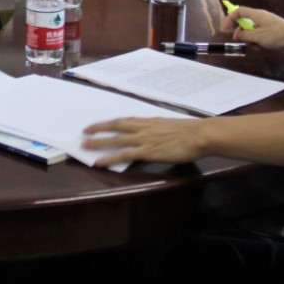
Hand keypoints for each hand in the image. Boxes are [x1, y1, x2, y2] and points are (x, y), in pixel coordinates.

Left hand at [82, 117, 206, 165]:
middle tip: (84, 132)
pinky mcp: (147, 151)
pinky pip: (124, 155)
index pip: (125, 120)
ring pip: (115, 140)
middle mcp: (143, 127)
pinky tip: (99, 162)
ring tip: (84, 146)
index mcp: (150, 121)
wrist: (200, 135)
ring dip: (98, 143)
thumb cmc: (191, 131)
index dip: (111, 123)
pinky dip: (110, 158)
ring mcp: (144, 139)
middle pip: (115, 126)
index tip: (100, 124)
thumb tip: (157, 133)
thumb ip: (160, 129)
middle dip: (98, 128)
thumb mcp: (172, 126)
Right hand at [220, 6, 283, 50]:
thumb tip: (238, 34)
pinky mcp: (272, 30)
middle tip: (239, 41)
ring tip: (254, 47)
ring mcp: (267, 24)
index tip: (226, 30)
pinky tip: (261, 48)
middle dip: (240, 32)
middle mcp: (261, 17)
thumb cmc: (277, 36)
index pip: (239, 11)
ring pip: (252, 29)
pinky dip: (258, 40)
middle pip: (245, 21)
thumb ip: (245, 35)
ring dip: (250, 38)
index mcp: (257, 14)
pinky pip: (260, 34)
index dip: (230, 18)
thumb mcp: (258, 37)